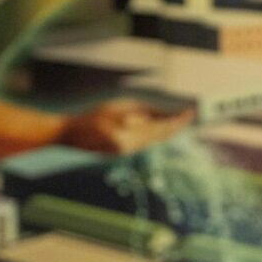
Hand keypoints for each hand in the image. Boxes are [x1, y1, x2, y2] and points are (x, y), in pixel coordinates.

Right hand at [58, 100, 193, 154]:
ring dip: (167, 131)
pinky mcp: (122, 154)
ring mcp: (126, 152)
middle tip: (190, 115)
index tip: (190, 112)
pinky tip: (160, 129)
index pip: (160, 127)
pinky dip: (155, 135)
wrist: (71, 135)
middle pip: (160, 137)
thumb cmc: (92, 116)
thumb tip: (164, 114)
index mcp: (128, 135)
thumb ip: (141, 112)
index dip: (177, 120)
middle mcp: (130, 147)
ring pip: (154, 141)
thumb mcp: (117, 107)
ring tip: (180, 120)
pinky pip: (144, 143)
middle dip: (176, 126)